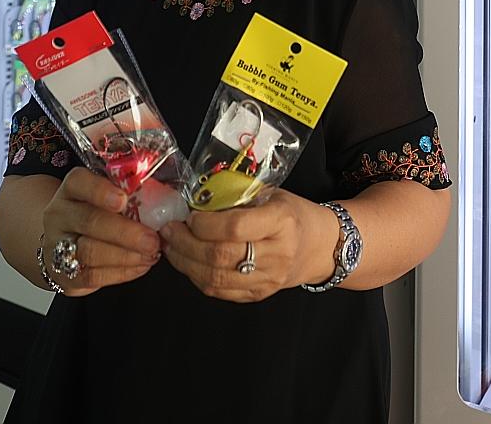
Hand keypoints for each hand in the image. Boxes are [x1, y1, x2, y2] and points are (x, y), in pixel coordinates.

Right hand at [40, 168, 161, 296]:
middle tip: (152, 239)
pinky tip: (141, 265)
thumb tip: (163, 197)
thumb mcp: (106, 197)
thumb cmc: (96, 215)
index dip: (99, 190)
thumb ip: (128, 194)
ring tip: (151, 254)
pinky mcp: (65, 275)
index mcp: (72, 189)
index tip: (122, 199)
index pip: (79, 182)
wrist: (63, 244)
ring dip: (126, 255)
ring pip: (90, 251)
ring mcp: (57, 246)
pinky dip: (121, 272)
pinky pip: (93, 276)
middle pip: (89, 221)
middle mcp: (60, 215)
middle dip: (125, 232)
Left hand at [160, 189, 337, 302]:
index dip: (205, 223)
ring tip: (172, 247)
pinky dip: (197, 277)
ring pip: (215, 278)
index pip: (235, 227)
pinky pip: (220, 291)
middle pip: (220, 255)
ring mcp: (269, 278)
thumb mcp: (271, 194)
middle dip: (185, 244)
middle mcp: (278, 253)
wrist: (321, 246)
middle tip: (169, 231)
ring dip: (185, 263)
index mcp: (282, 221)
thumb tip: (195, 200)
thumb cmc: (292, 214)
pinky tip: (188, 263)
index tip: (189, 215)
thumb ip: (238, 197)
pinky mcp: (260, 294)